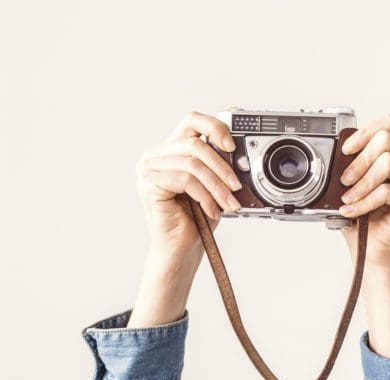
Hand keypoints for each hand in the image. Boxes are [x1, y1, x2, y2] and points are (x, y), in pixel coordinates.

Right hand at [128, 112, 240, 326]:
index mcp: (172, 148)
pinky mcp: (149, 182)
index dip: (215, 126)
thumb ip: (221, 163)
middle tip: (237, 186)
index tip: (232, 144)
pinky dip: (205, 196)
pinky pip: (185, 180)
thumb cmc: (197, 218)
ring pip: (192, 164)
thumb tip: (240, 151)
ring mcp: (148, 167)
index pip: (192, 120)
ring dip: (217, 186)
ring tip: (229, 204)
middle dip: (222, 166)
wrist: (181, 248)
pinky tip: (212, 210)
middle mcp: (156, 154)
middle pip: (195, 142)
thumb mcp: (215, 184)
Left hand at [336, 114, 389, 358]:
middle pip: (387, 139)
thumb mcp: (349, 189)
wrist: (372, 255)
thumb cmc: (362, 224)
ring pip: (389, 161)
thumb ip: (348, 168)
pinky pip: (388, 189)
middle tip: (344, 181)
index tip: (345, 150)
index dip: (365, 131)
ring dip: (362, 180)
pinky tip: (353, 212)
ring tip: (349, 198)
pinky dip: (365, 200)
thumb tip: (333, 154)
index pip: (388, 125)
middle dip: (359, 159)